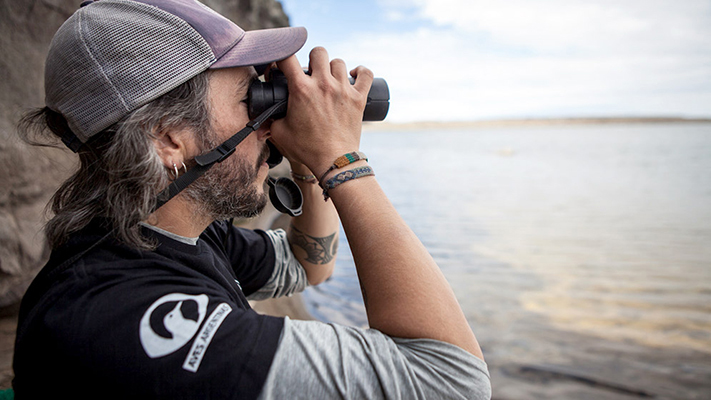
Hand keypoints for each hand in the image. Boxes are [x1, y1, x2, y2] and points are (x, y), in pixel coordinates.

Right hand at [269, 47, 373, 177]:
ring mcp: (343, 90)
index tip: (282, 68)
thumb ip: (269, 122)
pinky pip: (365, 74)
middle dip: (312, 59)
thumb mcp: (280, 133)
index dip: (282, 58)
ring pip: (339, 62)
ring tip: (330, 80)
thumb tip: (262, 120)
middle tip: (310, 73)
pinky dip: (360, 72)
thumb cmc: (307, 149)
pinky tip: (354, 76)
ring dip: (332, 68)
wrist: (333, 161)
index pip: (287, 58)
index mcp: (301, 90)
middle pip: (318, 52)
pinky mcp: (359, 98)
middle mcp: (323, 85)